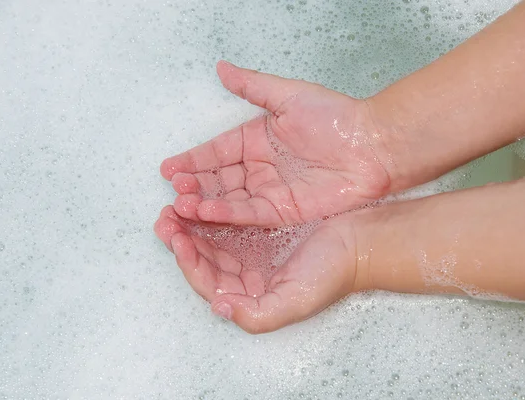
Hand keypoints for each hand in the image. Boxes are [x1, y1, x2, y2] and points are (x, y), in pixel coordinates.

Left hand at [154, 205, 365, 333]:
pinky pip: (227, 220)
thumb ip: (258, 315)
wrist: (359, 243)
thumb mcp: (295, 301)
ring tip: (176, 204)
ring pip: (210, 238)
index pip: (208, 283)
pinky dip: (211, 211)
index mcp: (250, 295)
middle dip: (181, 239)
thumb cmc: (331, 273)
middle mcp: (246, 275)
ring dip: (191, 223)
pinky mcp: (259, 227)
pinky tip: (200, 199)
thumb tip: (219, 308)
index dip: (188, 262)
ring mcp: (251, 250)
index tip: (177, 238)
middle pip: (203, 259)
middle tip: (166, 217)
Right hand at [161, 61, 392, 226]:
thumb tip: (221, 69)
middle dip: (194, 185)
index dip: (193, 160)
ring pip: (230, 199)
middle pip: (219, 179)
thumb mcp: (289, 95)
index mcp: (257, 139)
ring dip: (204, 203)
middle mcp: (260, 167)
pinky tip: (206, 212)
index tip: (169, 168)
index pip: (217, 152)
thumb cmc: (337, 118)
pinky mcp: (283, 212)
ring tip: (180, 204)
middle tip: (173, 190)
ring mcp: (270, 191)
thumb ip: (252, 86)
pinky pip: (249, 214)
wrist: (372, 147)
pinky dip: (227, 214)